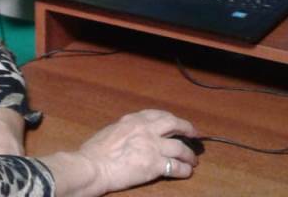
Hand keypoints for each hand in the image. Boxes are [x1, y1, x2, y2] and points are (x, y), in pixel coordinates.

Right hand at [41, 109, 199, 196]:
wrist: (92, 166)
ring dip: (189, 154)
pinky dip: (184, 169)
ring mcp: (152, 146)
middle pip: (174, 124)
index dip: (171, 119)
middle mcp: (146, 129)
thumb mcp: (111, 131)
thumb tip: (132, 135)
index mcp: (133, 119)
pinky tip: (187, 172)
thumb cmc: (94, 152)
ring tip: (193, 160)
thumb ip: (126, 130)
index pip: (158, 114)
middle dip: (188, 128)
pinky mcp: (154, 164)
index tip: (177, 122)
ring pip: (180, 147)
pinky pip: (176, 166)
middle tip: (195, 134)